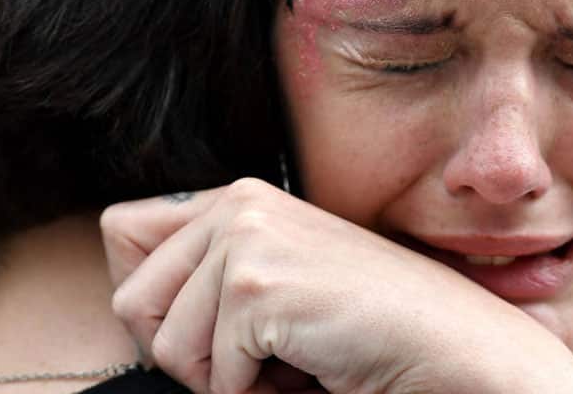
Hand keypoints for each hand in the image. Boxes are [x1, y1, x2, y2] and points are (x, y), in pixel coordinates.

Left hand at [101, 178, 572, 393]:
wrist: (452, 350)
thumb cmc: (365, 333)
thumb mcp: (275, 291)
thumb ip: (208, 277)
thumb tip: (125, 296)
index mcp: (237, 197)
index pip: (121, 233)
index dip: (152, 301)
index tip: (216, 329)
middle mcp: (236, 202)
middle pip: (129, 300)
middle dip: (188, 352)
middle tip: (261, 354)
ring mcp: (246, 238)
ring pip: (163, 346)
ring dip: (225, 379)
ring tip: (291, 359)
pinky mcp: (258, 284)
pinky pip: (211, 375)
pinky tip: (309, 369)